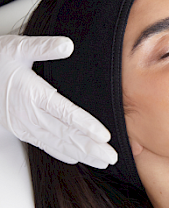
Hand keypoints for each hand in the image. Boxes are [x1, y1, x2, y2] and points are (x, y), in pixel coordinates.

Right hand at [0, 35, 117, 167]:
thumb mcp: (17, 48)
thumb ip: (43, 47)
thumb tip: (67, 45)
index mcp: (32, 95)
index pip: (65, 114)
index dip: (86, 126)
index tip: (104, 136)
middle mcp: (29, 114)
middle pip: (65, 135)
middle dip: (90, 148)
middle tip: (112, 156)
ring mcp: (24, 125)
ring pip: (57, 143)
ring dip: (81, 154)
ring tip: (101, 161)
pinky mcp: (20, 129)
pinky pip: (44, 144)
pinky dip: (62, 153)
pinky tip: (75, 158)